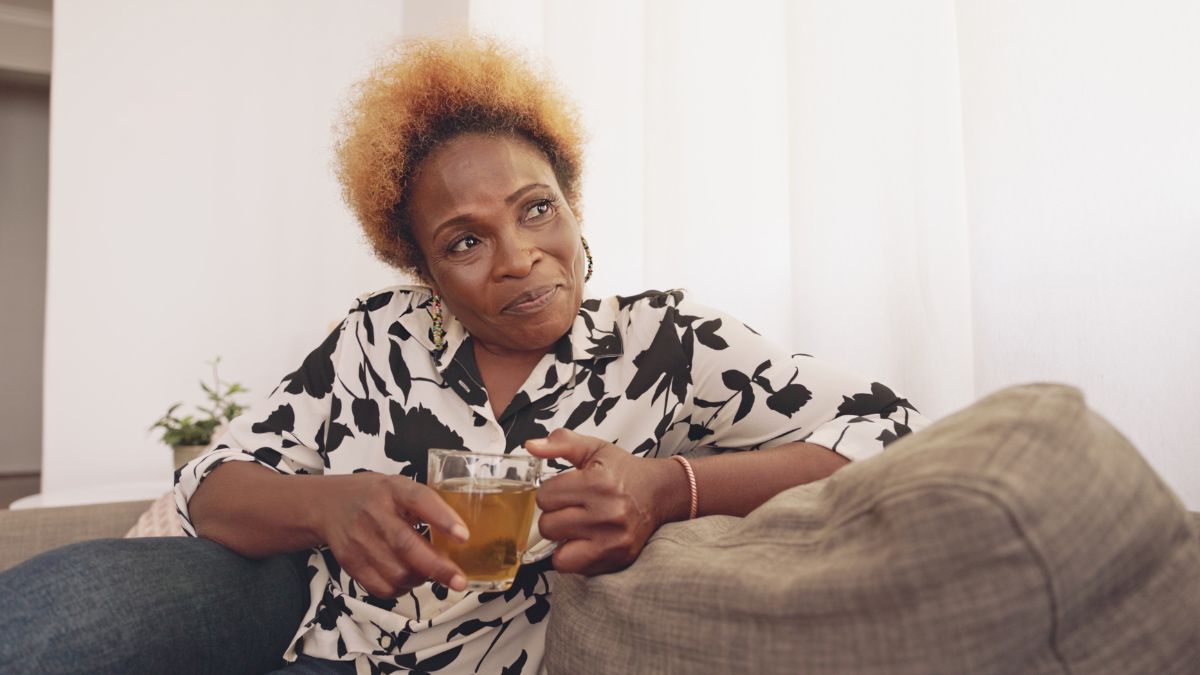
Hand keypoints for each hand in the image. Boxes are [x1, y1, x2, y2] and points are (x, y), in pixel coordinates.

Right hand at [315, 472, 469, 596]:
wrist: (327, 504)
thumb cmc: (374, 496)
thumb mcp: (399, 487)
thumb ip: (425, 506)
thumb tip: (461, 537)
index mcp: (393, 489)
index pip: (420, 500)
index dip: (443, 519)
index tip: (464, 536)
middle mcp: (375, 513)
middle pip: (406, 545)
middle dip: (437, 567)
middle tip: (459, 580)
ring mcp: (359, 539)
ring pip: (396, 572)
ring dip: (420, 579)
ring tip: (427, 573)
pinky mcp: (350, 561)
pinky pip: (381, 587)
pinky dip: (401, 590)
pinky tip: (406, 580)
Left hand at [524, 429, 683, 575]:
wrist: (659, 493)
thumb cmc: (624, 473)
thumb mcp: (594, 449)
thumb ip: (561, 443)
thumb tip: (531, 446)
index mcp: (598, 482)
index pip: (545, 496)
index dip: (550, 493)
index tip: (564, 491)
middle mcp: (607, 512)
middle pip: (548, 525)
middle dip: (554, 516)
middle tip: (570, 509)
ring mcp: (613, 539)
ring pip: (558, 553)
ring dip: (562, 541)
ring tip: (575, 527)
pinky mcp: (617, 558)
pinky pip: (575, 568)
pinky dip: (575, 556)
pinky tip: (586, 540)